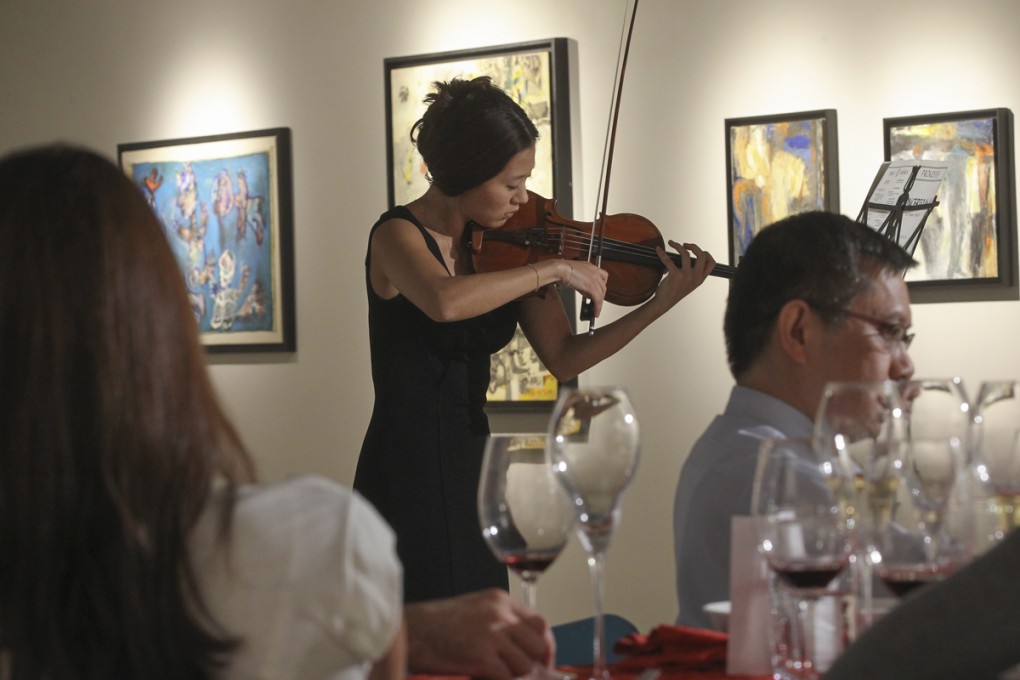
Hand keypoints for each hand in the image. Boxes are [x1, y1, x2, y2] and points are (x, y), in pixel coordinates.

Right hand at [405, 588, 554, 679]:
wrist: (411, 630)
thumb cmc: (437, 622)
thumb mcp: (475, 609)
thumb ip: (500, 621)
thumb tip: (521, 647)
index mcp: (500, 601)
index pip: (540, 622)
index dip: (546, 644)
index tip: (544, 659)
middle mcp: (500, 615)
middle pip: (538, 644)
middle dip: (537, 664)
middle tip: (530, 676)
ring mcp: (492, 636)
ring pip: (525, 665)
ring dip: (517, 676)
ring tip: (503, 675)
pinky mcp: (482, 658)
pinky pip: (508, 677)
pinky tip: (490, 678)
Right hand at [556, 260, 608, 316]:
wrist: (561, 270)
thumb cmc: (563, 270)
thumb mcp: (576, 273)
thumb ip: (581, 279)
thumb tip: (582, 288)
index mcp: (592, 267)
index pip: (604, 276)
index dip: (602, 285)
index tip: (598, 290)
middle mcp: (595, 273)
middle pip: (603, 288)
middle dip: (600, 296)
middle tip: (595, 302)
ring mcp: (595, 280)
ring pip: (601, 295)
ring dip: (599, 304)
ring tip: (595, 310)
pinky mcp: (592, 288)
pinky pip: (598, 300)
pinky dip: (597, 308)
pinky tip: (595, 312)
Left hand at [651, 240, 714, 309]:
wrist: (664, 303)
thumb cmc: (674, 292)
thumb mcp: (689, 284)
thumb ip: (692, 273)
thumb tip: (686, 256)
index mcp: (700, 279)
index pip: (711, 263)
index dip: (706, 254)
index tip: (696, 251)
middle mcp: (695, 277)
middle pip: (701, 255)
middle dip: (694, 246)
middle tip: (685, 245)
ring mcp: (686, 276)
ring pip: (685, 254)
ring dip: (677, 245)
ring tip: (671, 243)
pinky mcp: (675, 275)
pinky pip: (668, 259)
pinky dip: (662, 253)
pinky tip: (658, 250)